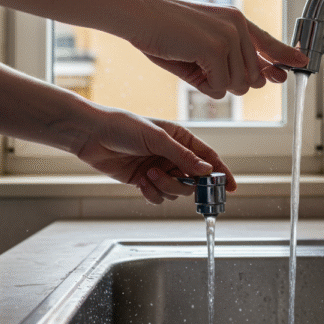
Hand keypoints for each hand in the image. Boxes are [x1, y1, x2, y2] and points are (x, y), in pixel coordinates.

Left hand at [75, 106, 235, 203]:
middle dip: (182, 182)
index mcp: (182, 139)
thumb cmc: (124, 127)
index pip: (208, 158)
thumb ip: (183, 156)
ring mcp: (160, 169)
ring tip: (148, 174)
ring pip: (176, 191)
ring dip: (164, 186)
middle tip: (170, 177)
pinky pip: (159, 196)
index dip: (221, 173)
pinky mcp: (145, 182)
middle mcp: (173, 155)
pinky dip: (152, 193)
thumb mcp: (157, 138)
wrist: (93, 135)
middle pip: (194, 180)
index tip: (231, 188)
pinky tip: (141, 181)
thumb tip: (206, 171)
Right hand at [130, 0, 308, 98]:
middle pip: (252, 79)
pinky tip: (187, 65)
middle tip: (200, 67)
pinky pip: (219, 88)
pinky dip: (203, 87)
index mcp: (237, 20)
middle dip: (228, 83)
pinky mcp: (216, 48)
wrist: (139, 15)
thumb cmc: (164, 32)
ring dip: (214, 85)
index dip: (285, 57)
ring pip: (238, 86)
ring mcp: (229, 36)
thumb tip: (260, 81)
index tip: (301, 63)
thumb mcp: (204, 45)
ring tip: (191, 62)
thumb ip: (234, 61)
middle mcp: (239, 26)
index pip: (271, 43)